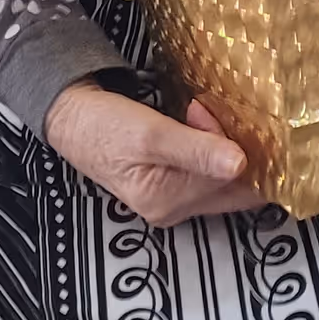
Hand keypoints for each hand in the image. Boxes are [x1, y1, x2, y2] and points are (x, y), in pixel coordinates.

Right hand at [43, 81, 261, 227]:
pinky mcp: (168, 181)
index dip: (247, 156)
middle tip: (211, 112)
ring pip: (220, 174)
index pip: (236, 187)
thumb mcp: (151, 133)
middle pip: (232, 185)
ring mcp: (171, 197)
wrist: (71, 117)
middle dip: (235, 147)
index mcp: (170, 202)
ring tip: (198, 111)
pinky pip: (204, 168)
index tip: (240, 121)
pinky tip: (196, 119)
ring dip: (220, 141)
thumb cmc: (104, 125)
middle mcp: (174, 208)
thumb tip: (240, 164)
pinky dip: (208, 142)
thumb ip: (196, 149)